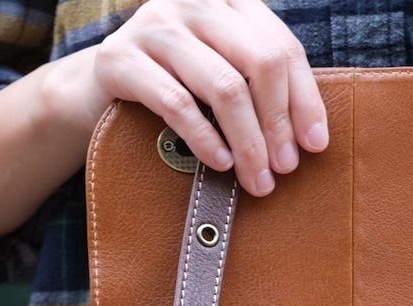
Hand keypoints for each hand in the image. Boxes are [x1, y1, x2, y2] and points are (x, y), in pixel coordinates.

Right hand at [65, 0, 327, 195]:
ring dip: (248, 142)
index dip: (304, 100)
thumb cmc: (174, 88)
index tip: (316, 146)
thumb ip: (260, 87)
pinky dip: (206, 140)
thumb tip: (312, 139)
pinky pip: (178, 104)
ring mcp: (154, 25)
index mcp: (228, 0)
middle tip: (284, 169)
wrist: (97, 91)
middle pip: (259, 63)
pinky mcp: (121, 58)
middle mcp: (193, 1)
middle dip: (278, 124)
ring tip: (257, 179)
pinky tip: (221, 165)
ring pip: (224, 87)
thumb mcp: (221, 74)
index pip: (282, 48)